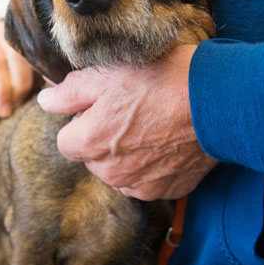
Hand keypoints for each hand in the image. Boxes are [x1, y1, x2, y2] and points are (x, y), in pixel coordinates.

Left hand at [36, 45, 217, 200]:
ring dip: (128, 155)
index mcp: (90, 144)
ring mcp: (141, 185)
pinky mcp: (168, 190)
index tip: (104, 105)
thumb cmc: (162, 80)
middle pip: (93, 158)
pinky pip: (149, 181)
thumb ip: (68, 92)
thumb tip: (45, 101)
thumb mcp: (107, 73)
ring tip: (153, 124)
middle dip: (104, 139)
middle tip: (132, 110)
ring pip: (120, 172)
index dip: (83, 120)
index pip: (66, 140)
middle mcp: (111, 173)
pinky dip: (154, 166)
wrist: (218, 101)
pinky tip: (169, 141)